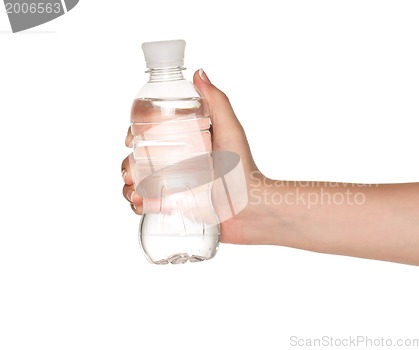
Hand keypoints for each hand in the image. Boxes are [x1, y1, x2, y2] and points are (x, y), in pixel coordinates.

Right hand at [121, 69, 268, 244]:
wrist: (252, 208)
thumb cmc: (244, 169)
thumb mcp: (230, 130)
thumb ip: (217, 101)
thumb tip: (198, 73)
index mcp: (188, 144)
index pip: (153, 136)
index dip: (136, 136)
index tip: (129, 140)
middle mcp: (179, 164)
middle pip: (141, 160)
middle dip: (127, 165)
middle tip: (130, 171)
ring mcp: (177, 187)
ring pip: (140, 183)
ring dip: (128, 186)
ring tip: (133, 191)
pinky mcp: (177, 208)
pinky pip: (149, 204)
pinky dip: (137, 204)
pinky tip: (139, 205)